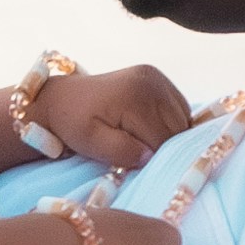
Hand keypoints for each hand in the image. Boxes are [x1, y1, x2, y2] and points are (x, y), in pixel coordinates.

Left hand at [44, 62, 197, 171]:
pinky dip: (168, 125)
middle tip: (135, 154)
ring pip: (182, 122)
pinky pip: (178, 111)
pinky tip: (146, 129)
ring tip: (138, 140)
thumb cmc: (73, 123)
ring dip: (167, 137)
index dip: (152, 159)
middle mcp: (152, 82)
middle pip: (176, 130)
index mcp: (136, 96)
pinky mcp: (158, 78)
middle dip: (160, 147)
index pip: (162, 140)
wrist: (62, 98)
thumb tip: (149, 156)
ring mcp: (157, 78)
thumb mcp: (89, 142)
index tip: (135, 166)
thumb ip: (120, 150)